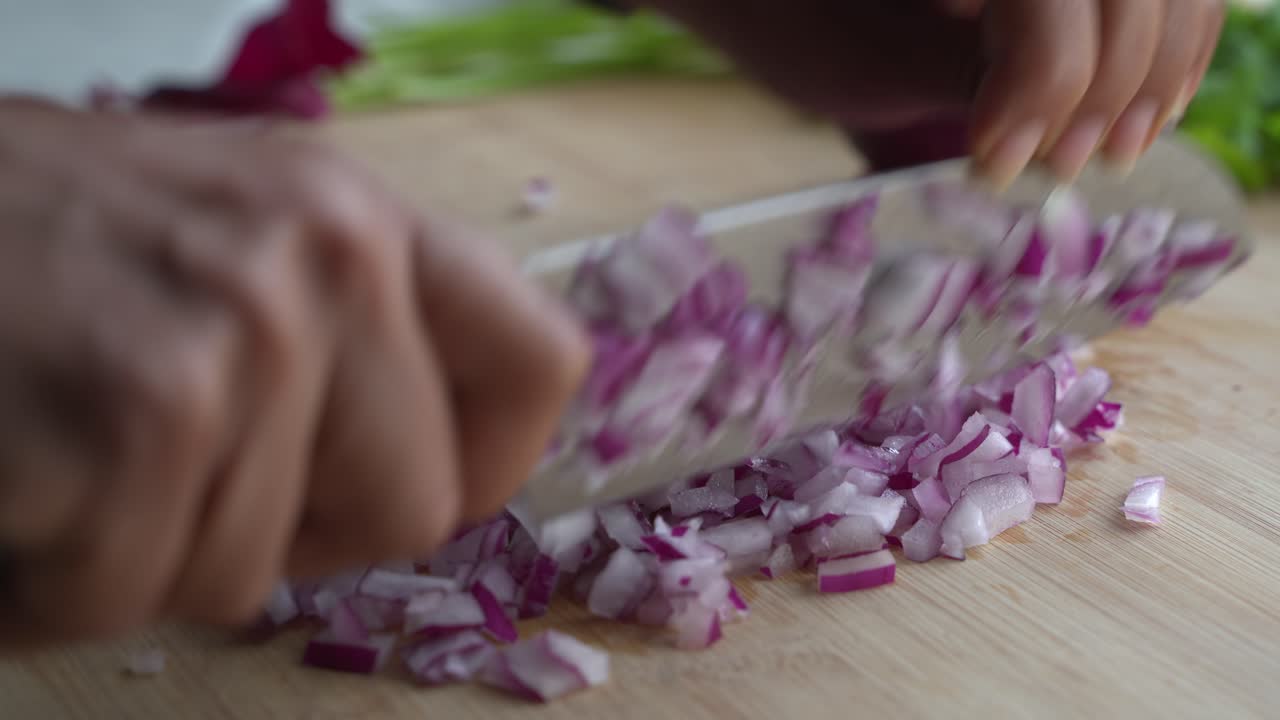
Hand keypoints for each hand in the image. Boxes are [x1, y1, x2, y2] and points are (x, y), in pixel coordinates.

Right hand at [0, 100, 588, 647]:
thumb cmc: (32, 238)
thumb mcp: (225, 239)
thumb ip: (341, 333)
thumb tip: (437, 474)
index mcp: (362, 218)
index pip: (541, 363)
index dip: (485, 461)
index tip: (404, 488)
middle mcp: (328, 259)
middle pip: (416, 509)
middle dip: (294, 537)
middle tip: (180, 488)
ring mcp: (242, 336)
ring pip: (250, 576)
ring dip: (139, 556)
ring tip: (65, 457)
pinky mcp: (136, 415)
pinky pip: (121, 594)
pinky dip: (43, 585)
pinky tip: (8, 490)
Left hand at [640, 0, 1223, 185]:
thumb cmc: (803, 24)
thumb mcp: (864, 60)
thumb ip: (964, 78)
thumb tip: (1051, 132)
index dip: (1048, 78)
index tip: (1004, 162)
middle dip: (1110, 79)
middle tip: (1070, 168)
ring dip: (1159, 65)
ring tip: (1116, 149)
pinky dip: (1175, 41)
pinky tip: (1147, 110)